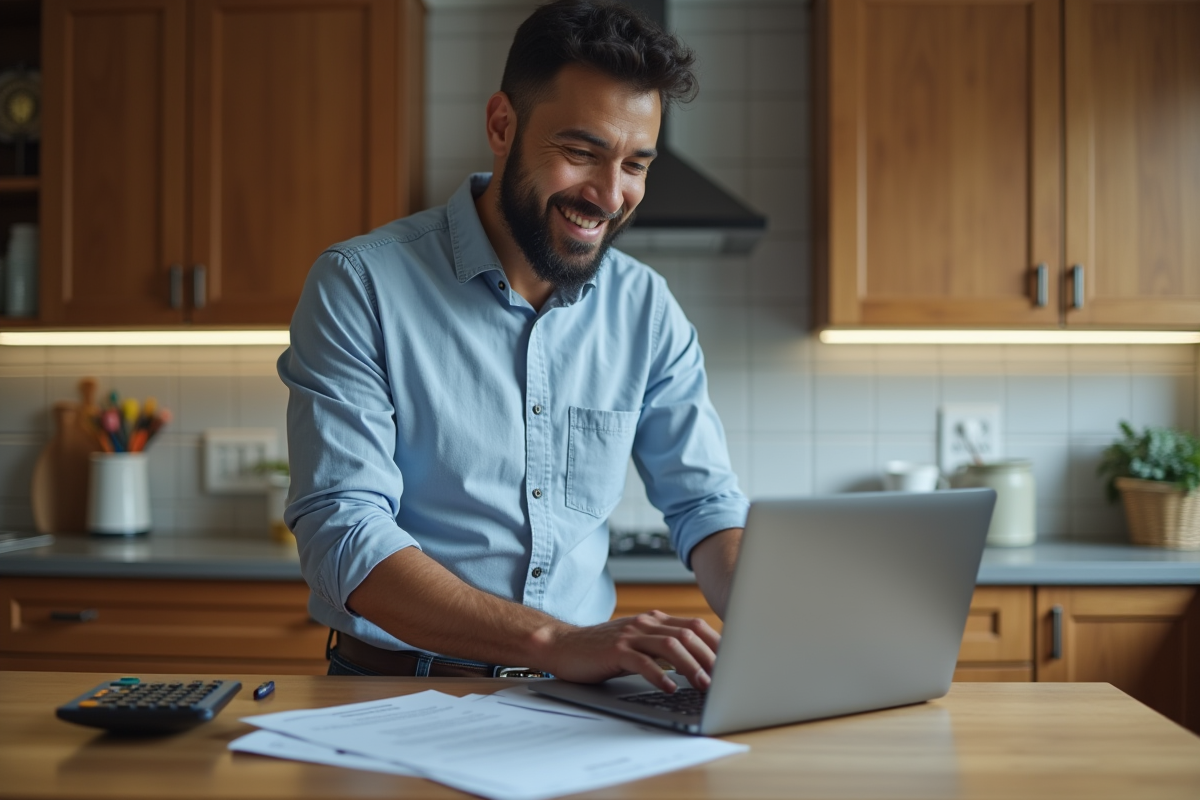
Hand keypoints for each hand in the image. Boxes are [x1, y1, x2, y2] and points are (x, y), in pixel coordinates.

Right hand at [536, 611, 719, 692]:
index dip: (717, 642)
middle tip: (726, 677)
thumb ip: (662, 649)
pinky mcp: (615, 650)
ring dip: (691, 666)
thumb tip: (697, 665)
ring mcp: (630, 635)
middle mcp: (645, 623)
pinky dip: (659, 674)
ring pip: (670, 646)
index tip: (734, 661)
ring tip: (704, 685)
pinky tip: (670, 687)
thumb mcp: (637, 645)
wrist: (563, 646)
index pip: (694, 625)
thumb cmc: (602, 650)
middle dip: (710, 656)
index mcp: (654, 620)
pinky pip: (642, 661)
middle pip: (688, 634)